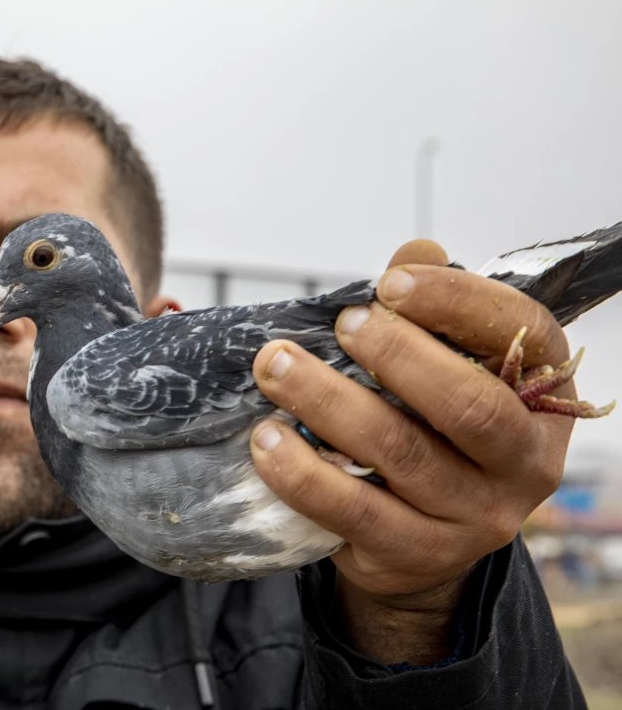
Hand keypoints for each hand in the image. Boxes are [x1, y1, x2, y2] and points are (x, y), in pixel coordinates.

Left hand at [248, 240, 574, 662]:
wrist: (423, 541)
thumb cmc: (431, 426)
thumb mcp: (446, 365)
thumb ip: (430, 309)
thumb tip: (416, 251)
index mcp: (541, 393)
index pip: (520, 332)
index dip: (456, 302)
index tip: (389, 281)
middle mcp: (525, 460)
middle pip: (468, 404)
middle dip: (396, 355)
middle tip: (339, 324)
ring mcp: (477, 517)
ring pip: (402, 455)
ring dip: (329, 405)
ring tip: (275, 368)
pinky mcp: (419, 555)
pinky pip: (355, 513)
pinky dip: (304, 474)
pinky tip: (265, 439)